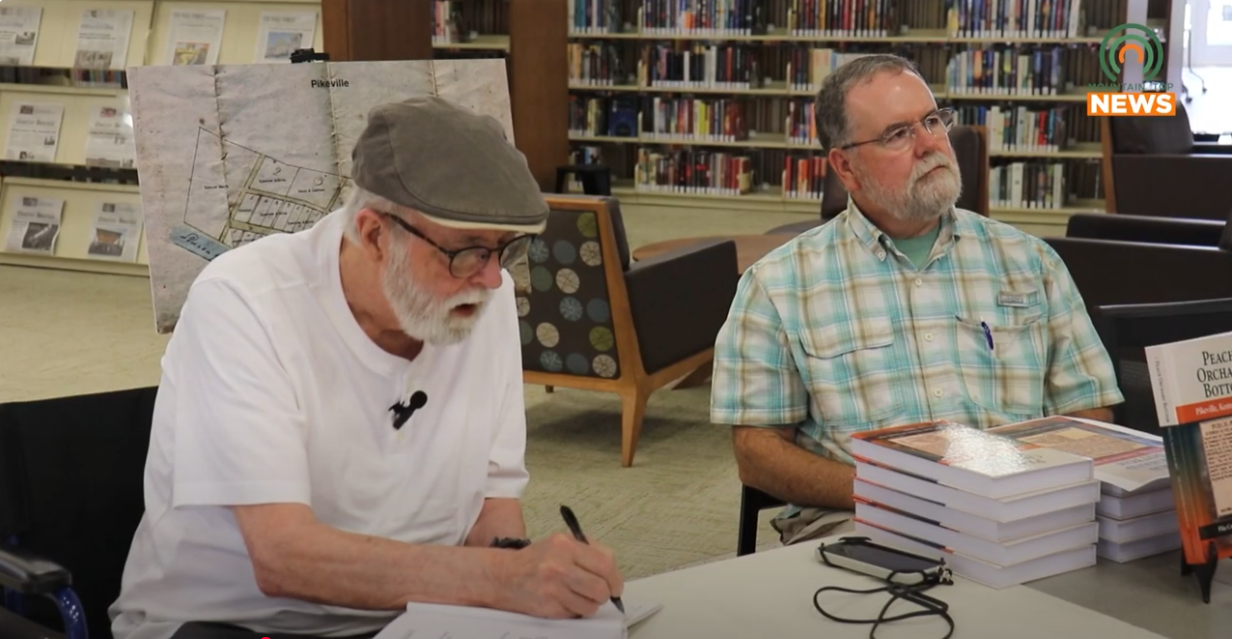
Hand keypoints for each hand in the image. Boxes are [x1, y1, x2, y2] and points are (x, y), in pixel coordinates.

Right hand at [491, 532, 623, 618]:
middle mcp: (559, 566)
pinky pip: (576, 614)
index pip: (605, 563)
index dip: (615, 578)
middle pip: (601, 588)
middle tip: (601, 593)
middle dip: (605, 593)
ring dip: (591, 604)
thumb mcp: (560, 543)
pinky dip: (576, 610)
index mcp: (565, 545)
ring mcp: (553, 588)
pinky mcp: (549, 607)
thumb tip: (612, 569)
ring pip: (590, 605)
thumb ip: (587, 550)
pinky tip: (567, 601)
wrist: (505, 576)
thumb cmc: (536, 560)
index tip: (616, 585)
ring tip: (581, 596)